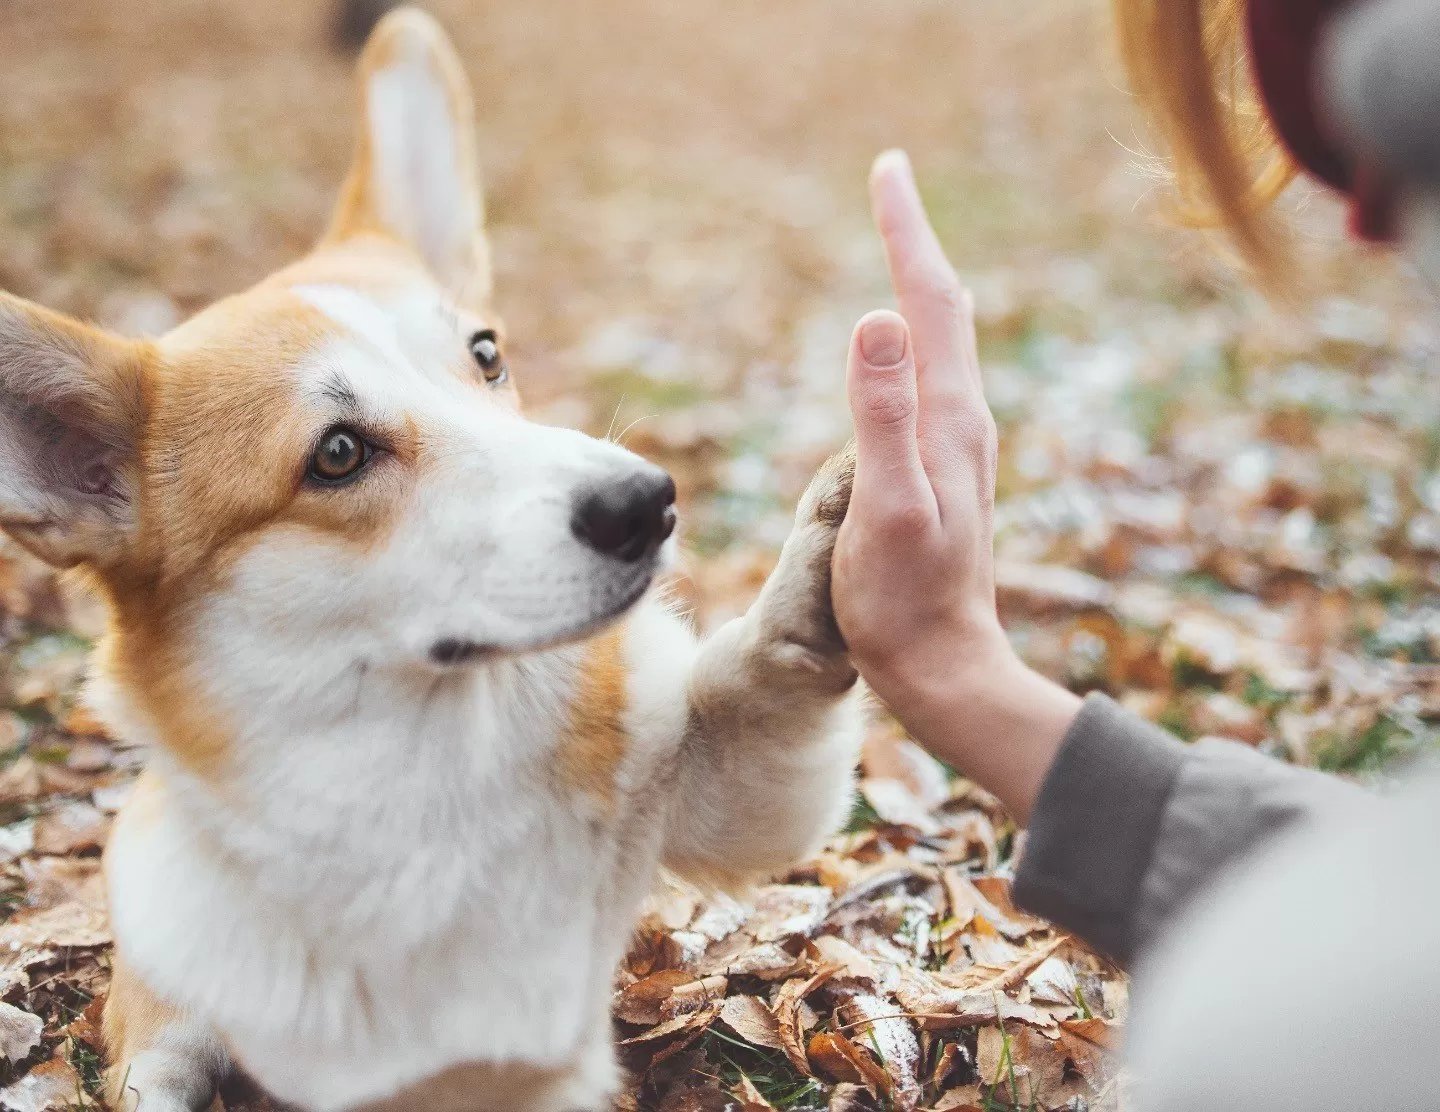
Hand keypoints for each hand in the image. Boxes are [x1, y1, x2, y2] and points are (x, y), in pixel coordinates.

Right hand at [832, 150, 1080, 822]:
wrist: (944, 667)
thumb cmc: (904, 601)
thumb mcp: (884, 507)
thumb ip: (882, 414)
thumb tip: (878, 317)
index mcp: (950, 419)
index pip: (931, 301)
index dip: (907, 231)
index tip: (889, 169)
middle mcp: (963, 422)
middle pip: (945, 309)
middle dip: (915, 240)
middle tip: (891, 183)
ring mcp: (957, 447)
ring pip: (944, 343)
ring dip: (922, 284)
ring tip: (904, 240)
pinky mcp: (943, 471)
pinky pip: (932, 379)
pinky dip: (918, 336)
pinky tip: (912, 346)